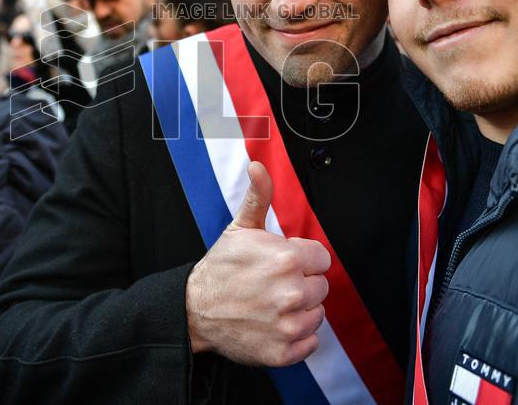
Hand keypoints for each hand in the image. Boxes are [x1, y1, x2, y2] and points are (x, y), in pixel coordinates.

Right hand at [184, 161, 330, 366]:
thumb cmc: (221, 268)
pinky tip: (272, 325)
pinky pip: (310, 342)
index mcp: (287, 258)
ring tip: (271, 305)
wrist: (195, 310)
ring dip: (299, 312)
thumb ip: (259, 196)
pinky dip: (295, 337)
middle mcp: (292, 292)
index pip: (322, 260)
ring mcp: (288, 324)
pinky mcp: (284, 351)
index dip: (303, 260)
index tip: (282, 265)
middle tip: (272, 285)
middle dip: (301, 285)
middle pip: (321, 288)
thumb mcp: (239, 228)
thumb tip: (258, 166)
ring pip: (317, 315)